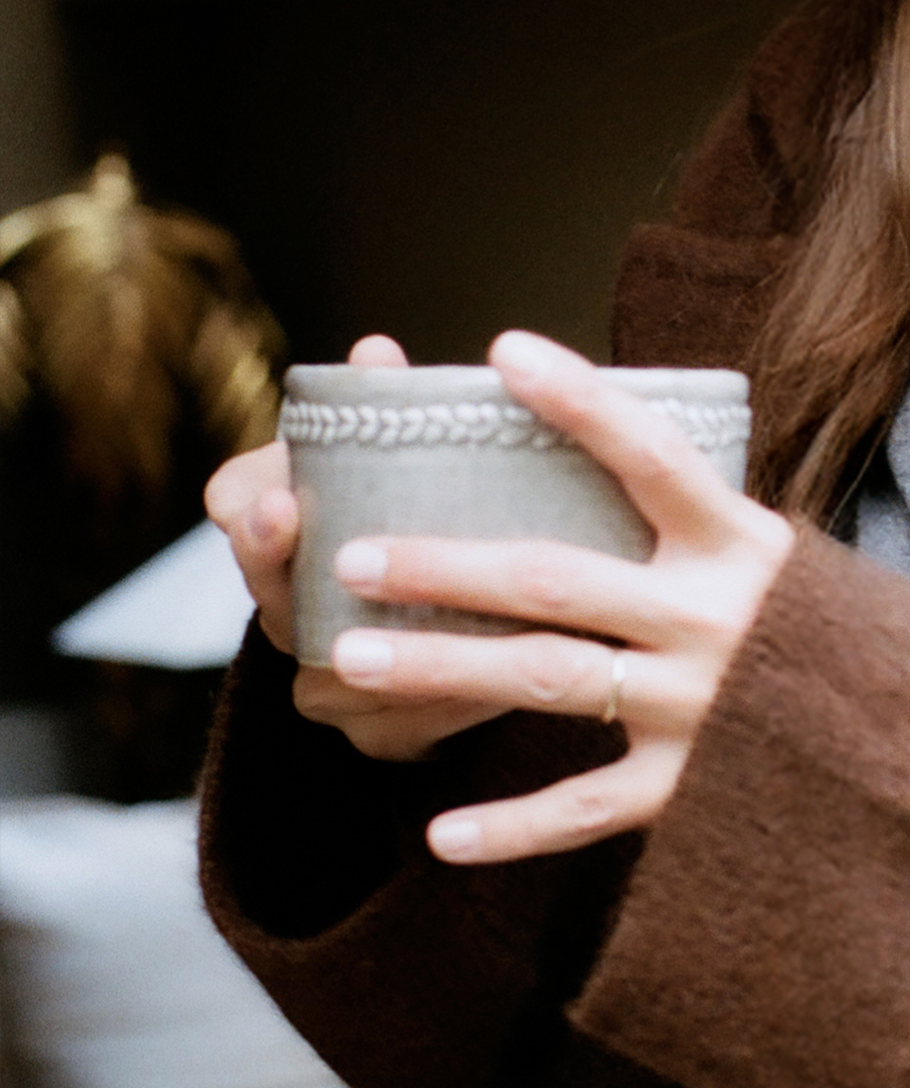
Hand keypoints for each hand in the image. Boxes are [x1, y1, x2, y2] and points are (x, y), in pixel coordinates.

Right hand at [205, 335, 492, 760]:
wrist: (466, 600)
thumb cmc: (431, 501)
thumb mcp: (413, 450)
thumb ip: (388, 410)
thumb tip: (374, 354)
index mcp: (274, 518)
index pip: (236, 506)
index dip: (254, 516)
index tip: (285, 505)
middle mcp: (282, 604)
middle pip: (278, 604)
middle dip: (325, 594)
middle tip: (364, 573)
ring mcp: (320, 678)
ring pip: (335, 679)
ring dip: (398, 658)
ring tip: (460, 638)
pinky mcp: (375, 733)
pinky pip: (396, 732)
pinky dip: (446, 711)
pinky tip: (497, 687)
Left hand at [321, 330, 795, 864]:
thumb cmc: (818, 637)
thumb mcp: (768, 557)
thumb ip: (685, 524)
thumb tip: (581, 448)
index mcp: (738, 544)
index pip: (651, 456)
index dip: (580, 403)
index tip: (504, 354)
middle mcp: (715, 620)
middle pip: (554, 580)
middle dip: (444, 566)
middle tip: (353, 555)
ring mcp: (701, 707)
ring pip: (547, 678)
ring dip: (441, 666)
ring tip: (350, 656)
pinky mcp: (693, 788)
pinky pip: (585, 809)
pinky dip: (512, 827)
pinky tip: (438, 834)